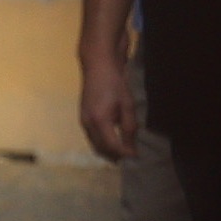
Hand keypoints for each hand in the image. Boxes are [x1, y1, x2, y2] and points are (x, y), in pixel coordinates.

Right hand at [82, 43, 138, 162]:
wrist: (98, 65)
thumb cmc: (115, 82)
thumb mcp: (127, 105)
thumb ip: (129, 128)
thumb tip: (132, 149)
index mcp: (100, 121)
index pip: (113, 146)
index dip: (125, 153)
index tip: (137, 155)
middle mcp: (88, 124)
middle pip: (101, 150)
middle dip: (116, 156)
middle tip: (131, 155)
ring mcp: (83, 121)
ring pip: (95, 145)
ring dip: (108, 151)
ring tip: (123, 149)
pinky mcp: (83, 117)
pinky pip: (92, 137)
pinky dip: (102, 142)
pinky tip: (113, 138)